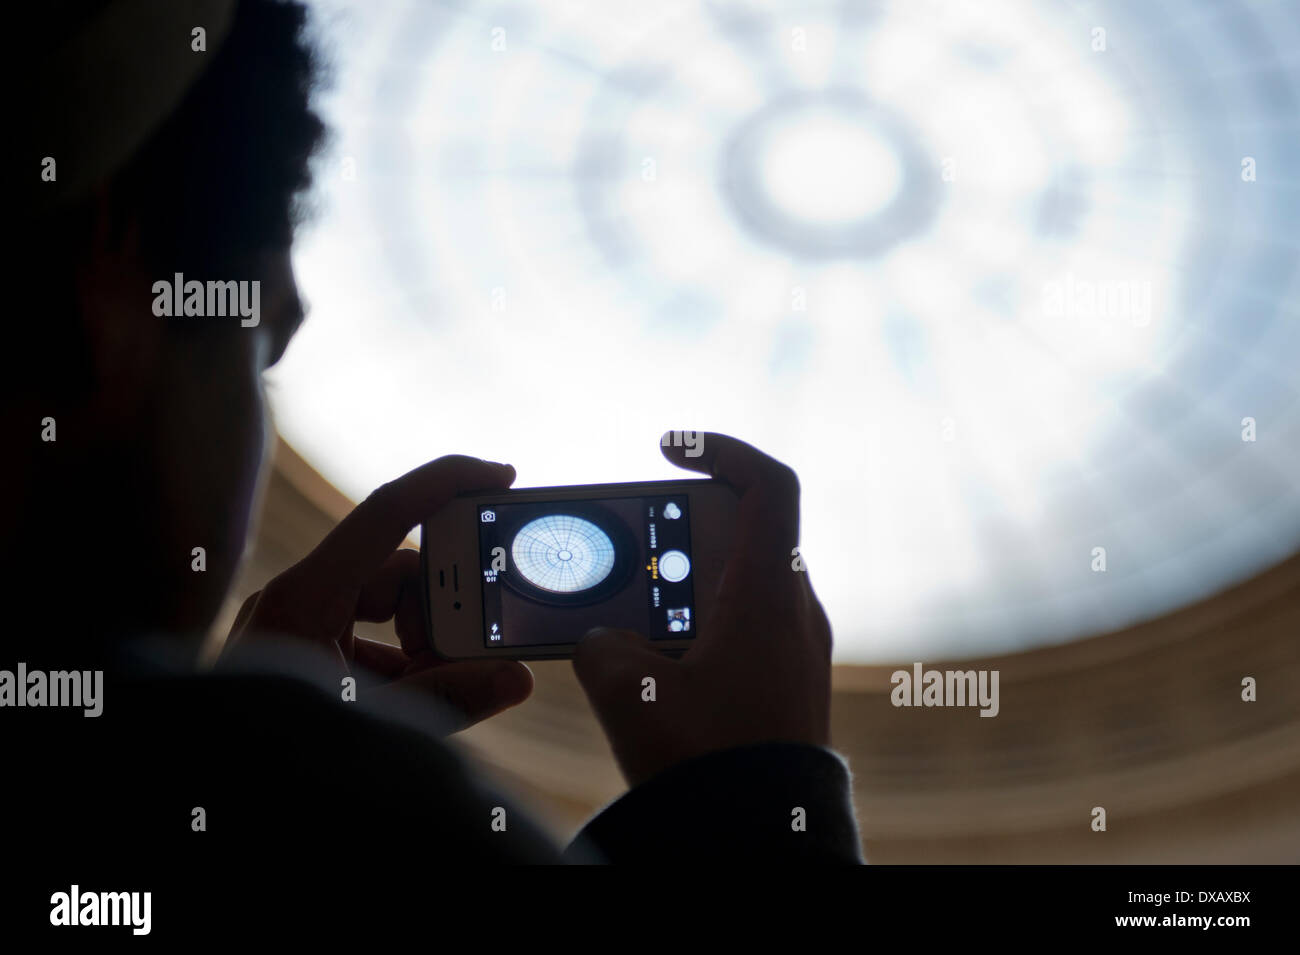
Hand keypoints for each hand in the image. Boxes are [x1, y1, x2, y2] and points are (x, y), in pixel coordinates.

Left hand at [224, 455, 533, 731]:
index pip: (386, 511)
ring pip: (387, 607)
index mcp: (305, 595)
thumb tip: (515, 677)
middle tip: (474, 647)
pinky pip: (367, 635)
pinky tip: (414, 699)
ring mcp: (298, 623)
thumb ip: (447, 698)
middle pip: (397, 570)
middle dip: (443, 607)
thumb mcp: (370, 723)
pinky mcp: (302, 650)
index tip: (502, 476)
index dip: (447, 482)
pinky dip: (400, 661)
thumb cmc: (274, 759)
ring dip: (423, 643)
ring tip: (437, 688)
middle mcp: (299, 597)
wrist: (217, 796)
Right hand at [573, 433, 831, 786]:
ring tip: (631, 610)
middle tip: (630, 545)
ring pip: (742, 584)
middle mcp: (796, 610)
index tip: (668, 450)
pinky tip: (658, 659)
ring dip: (685, 582)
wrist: (763, 839)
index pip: (769, 482)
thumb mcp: (626, 692)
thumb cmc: (707, 762)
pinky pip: (747, 627)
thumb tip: (608, 640)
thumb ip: (602, 643)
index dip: (720, 448)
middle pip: (744, 532)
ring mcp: (799, 648)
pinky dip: (701, 623)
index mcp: (768, 593)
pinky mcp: (790, 683)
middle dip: (680, 528)